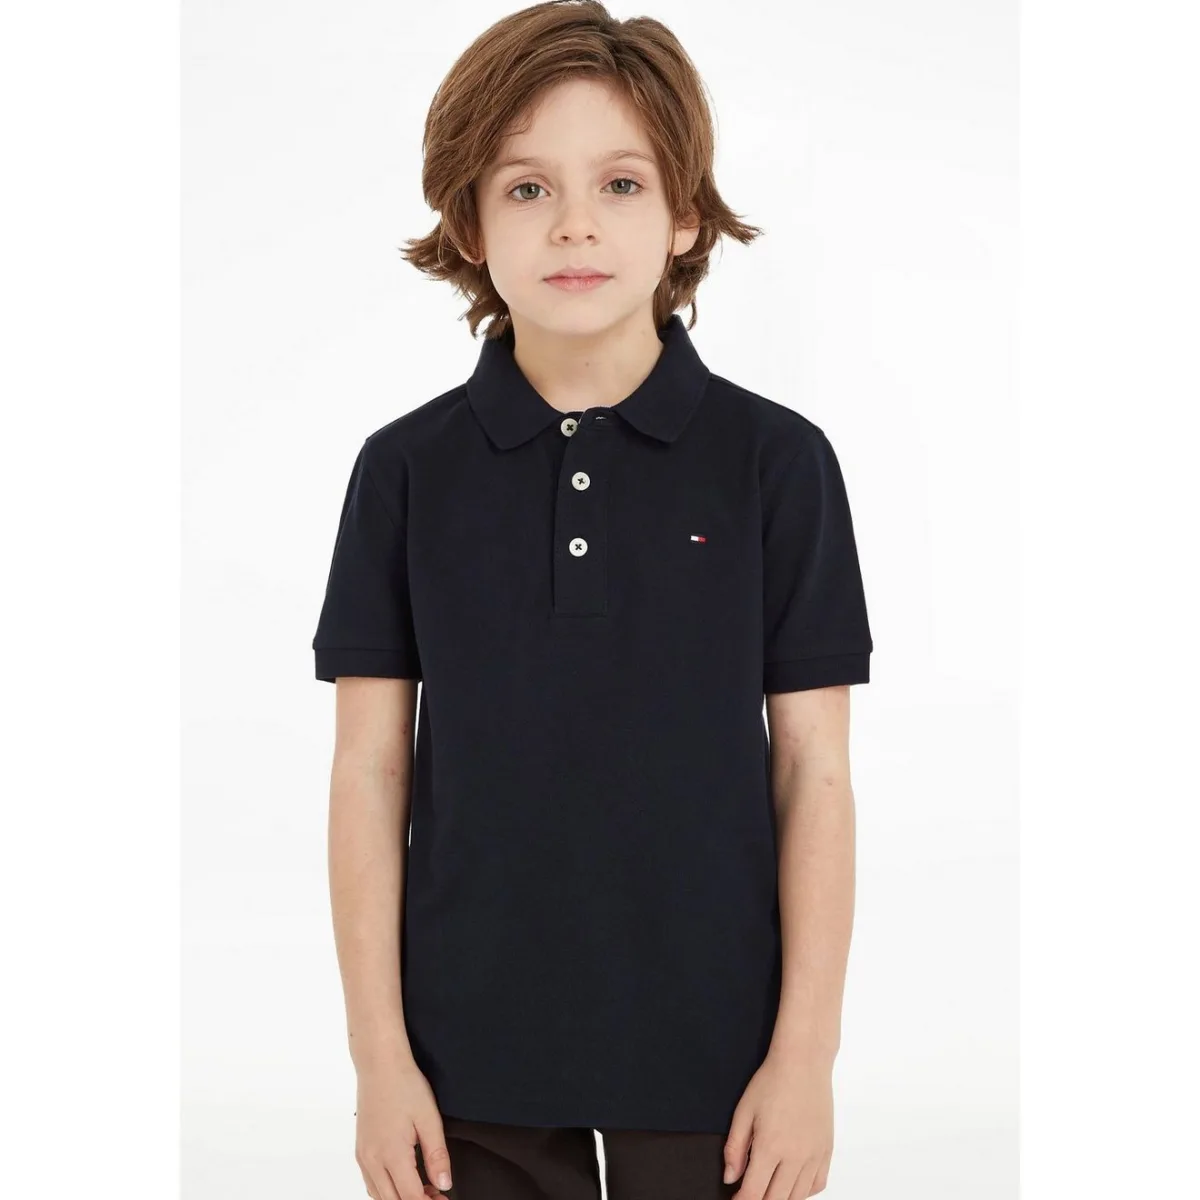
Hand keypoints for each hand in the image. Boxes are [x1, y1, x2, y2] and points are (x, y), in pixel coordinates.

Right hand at [354, 1053, 452, 1199]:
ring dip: (401, 1199)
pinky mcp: (360, 1150)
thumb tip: (444, 1184)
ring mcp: (363, 1156)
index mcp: (391, 1154)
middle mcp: (372, 1160)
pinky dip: (387, 1190)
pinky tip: (404, 1180)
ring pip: (379, 1196)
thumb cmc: (404, 1085)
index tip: (444, 1199)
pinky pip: (371, 1183)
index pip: (410, 1198)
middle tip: (437, 1196)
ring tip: (425, 1189)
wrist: (379, 1064)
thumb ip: (437, 1155)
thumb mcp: (429, 1118)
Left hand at [722, 1048, 835, 1198]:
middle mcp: (795, 1156)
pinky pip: (818, 1184)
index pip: (754, 1193)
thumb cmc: (772, 1081)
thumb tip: (730, 1176)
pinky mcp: (827, 1150)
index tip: (735, 1199)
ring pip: (798, 1197)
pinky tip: (792, 1184)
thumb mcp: (743, 1111)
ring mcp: (814, 1155)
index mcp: (770, 1147)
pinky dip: (804, 1192)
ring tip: (768, 1190)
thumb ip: (734, 1148)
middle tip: (749, 1194)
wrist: (803, 1062)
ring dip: (781, 1199)